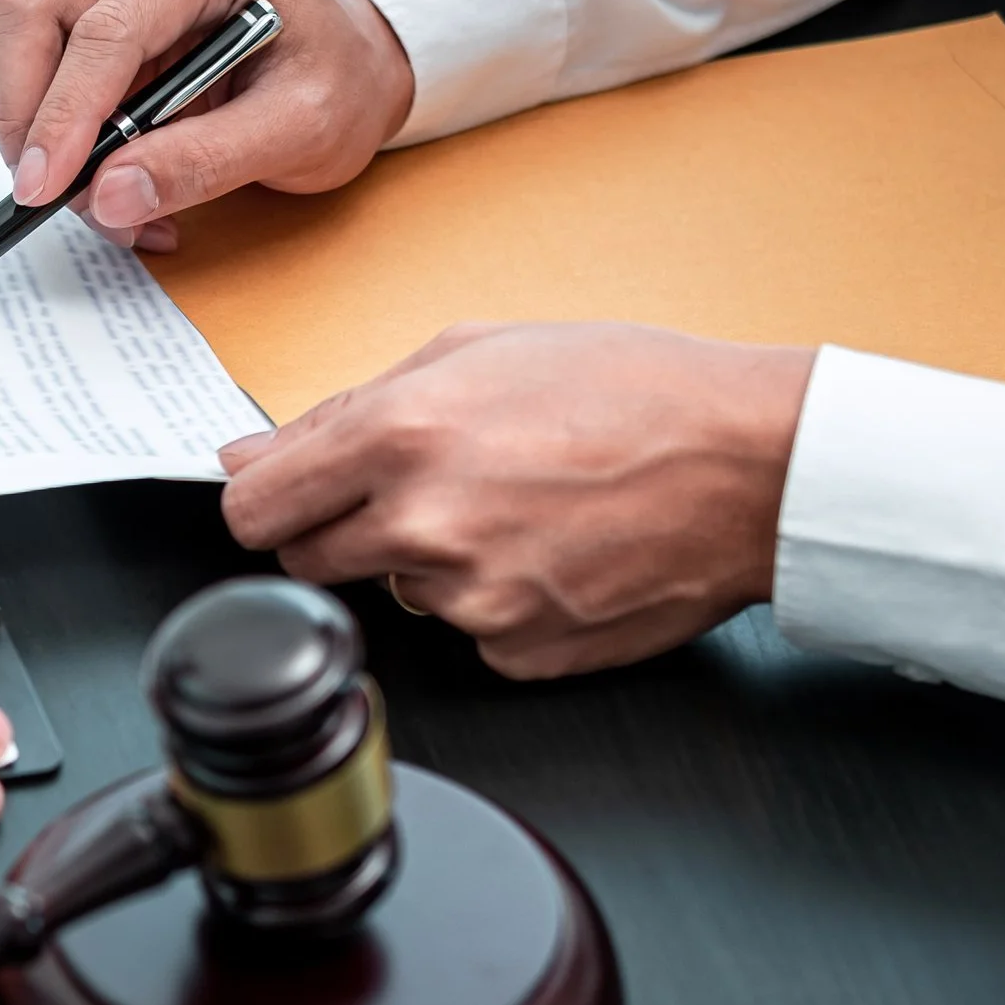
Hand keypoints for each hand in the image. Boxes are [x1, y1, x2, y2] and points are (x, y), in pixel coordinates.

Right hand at [0, 0, 413, 250]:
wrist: (352, 62)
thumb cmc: (339, 83)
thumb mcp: (300, 133)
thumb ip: (206, 163)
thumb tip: (108, 196)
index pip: (107, 28)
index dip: (63, 114)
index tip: (44, 190)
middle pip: (35, 12)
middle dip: (31, 117)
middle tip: (56, 199)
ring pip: (25, 36)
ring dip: (39, 129)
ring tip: (102, 199)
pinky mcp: (101, 2)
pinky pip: (46, 64)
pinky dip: (59, 131)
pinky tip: (111, 176)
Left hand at [219, 324, 816, 677]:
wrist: (756, 466)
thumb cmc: (633, 391)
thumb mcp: (476, 353)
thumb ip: (343, 409)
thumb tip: (248, 455)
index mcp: (401, 436)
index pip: (255, 509)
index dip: (268, 502)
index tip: (287, 497)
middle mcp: (425, 526)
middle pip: (308, 562)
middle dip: (345, 528)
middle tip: (424, 489)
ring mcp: (471, 601)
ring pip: (397, 594)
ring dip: (431, 560)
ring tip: (516, 507)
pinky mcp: (517, 652)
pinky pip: (467, 634)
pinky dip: (495, 601)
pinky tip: (550, 553)